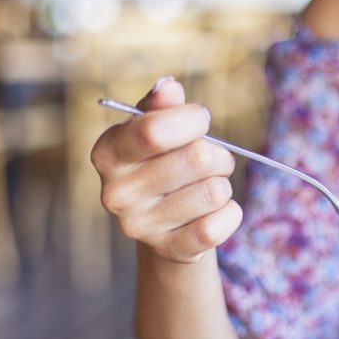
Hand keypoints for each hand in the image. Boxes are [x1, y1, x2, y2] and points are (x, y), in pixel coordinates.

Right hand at [90, 78, 241, 262]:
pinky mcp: (170, 250)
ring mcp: (140, 226)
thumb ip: (162, 106)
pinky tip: (215, 212)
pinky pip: (220, 225)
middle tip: (212, 161)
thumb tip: (168, 87)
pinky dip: (231, 213)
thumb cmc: (165, 163)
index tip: (200, 120)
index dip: (192, 120)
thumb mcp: (159, 129)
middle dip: (218, 154)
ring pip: (215, 191)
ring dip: (223, 185)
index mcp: (107, 153)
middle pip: (198, 159)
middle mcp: (115, 192)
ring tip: (207, 187)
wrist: (168, 224)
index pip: (153, 130)